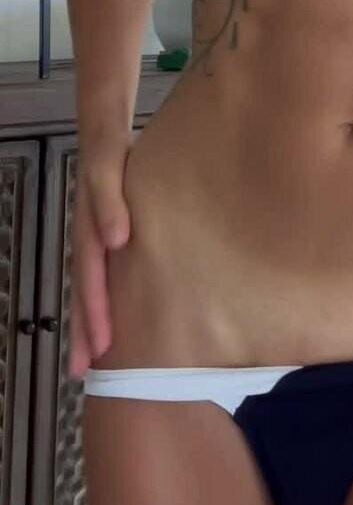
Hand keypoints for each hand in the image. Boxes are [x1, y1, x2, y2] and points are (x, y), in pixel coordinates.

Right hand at [67, 136, 134, 381]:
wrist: (104, 130)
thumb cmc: (109, 149)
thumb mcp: (108, 168)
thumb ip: (111, 201)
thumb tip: (116, 241)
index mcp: (90, 230)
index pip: (91, 278)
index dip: (94, 312)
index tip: (102, 348)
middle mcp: (89, 239)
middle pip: (84, 291)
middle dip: (84, 331)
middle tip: (83, 373)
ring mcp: (95, 238)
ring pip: (89, 286)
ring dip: (90, 320)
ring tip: (91, 358)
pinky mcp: (106, 233)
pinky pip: (101, 273)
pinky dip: (101, 297)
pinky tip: (110, 316)